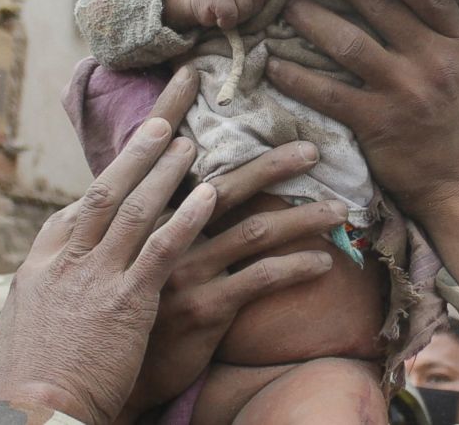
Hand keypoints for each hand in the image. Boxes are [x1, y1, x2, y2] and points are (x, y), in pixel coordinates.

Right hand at [0, 115, 215, 422]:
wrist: (29, 414)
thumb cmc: (29, 383)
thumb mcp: (27, 327)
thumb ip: (47, 295)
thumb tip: (54, 282)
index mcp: (41, 266)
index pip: (77, 209)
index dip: (107, 178)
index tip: (131, 153)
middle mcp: (66, 261)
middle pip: (106, 191)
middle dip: (136, 152)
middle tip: (164, 120)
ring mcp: (96, 279)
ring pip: (136, 209)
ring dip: (166, 172)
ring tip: (192, 142)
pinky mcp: (126, 304)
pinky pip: (162, 249)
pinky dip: (185, 218)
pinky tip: (208, 196)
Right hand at [127, 142, 344, 411]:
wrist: (120, 371)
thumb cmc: (138, 307)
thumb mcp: (135, 256)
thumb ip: (160, 218)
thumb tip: (198, 184)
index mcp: (148, 217)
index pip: (179, 165)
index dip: (194, 124)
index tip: (213, 88)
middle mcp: (163, 236)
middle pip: (226, 188)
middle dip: (272, 165)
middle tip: (312, 151)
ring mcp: (185, 272)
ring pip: (255, 231)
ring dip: (303, 218)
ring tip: (338, 212)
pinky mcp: (205, 307)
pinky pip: (261, 278)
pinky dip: (297, 266)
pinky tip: (323, 264)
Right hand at [169, 0, 273, 29]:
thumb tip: (283, 5)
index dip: (258, 3)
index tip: (242, 0)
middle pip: (259, 3)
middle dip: (246, 12)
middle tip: (230, 6)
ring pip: (246, 11)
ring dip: (235, 18)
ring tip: (223, 9)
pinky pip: (231, 17)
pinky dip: (224, 22)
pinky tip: (217, 15)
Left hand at [265, 0, 458, 211]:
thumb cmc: (458, 121)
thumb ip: (435, 33)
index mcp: (458, 45)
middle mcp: (434, 63)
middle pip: (381, 8)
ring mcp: (405, 93)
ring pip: (348, 43)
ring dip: (311, 20)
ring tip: (287, 4)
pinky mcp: (377, 125)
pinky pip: (327, 92)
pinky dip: (297, 75)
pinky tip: (274, 63)